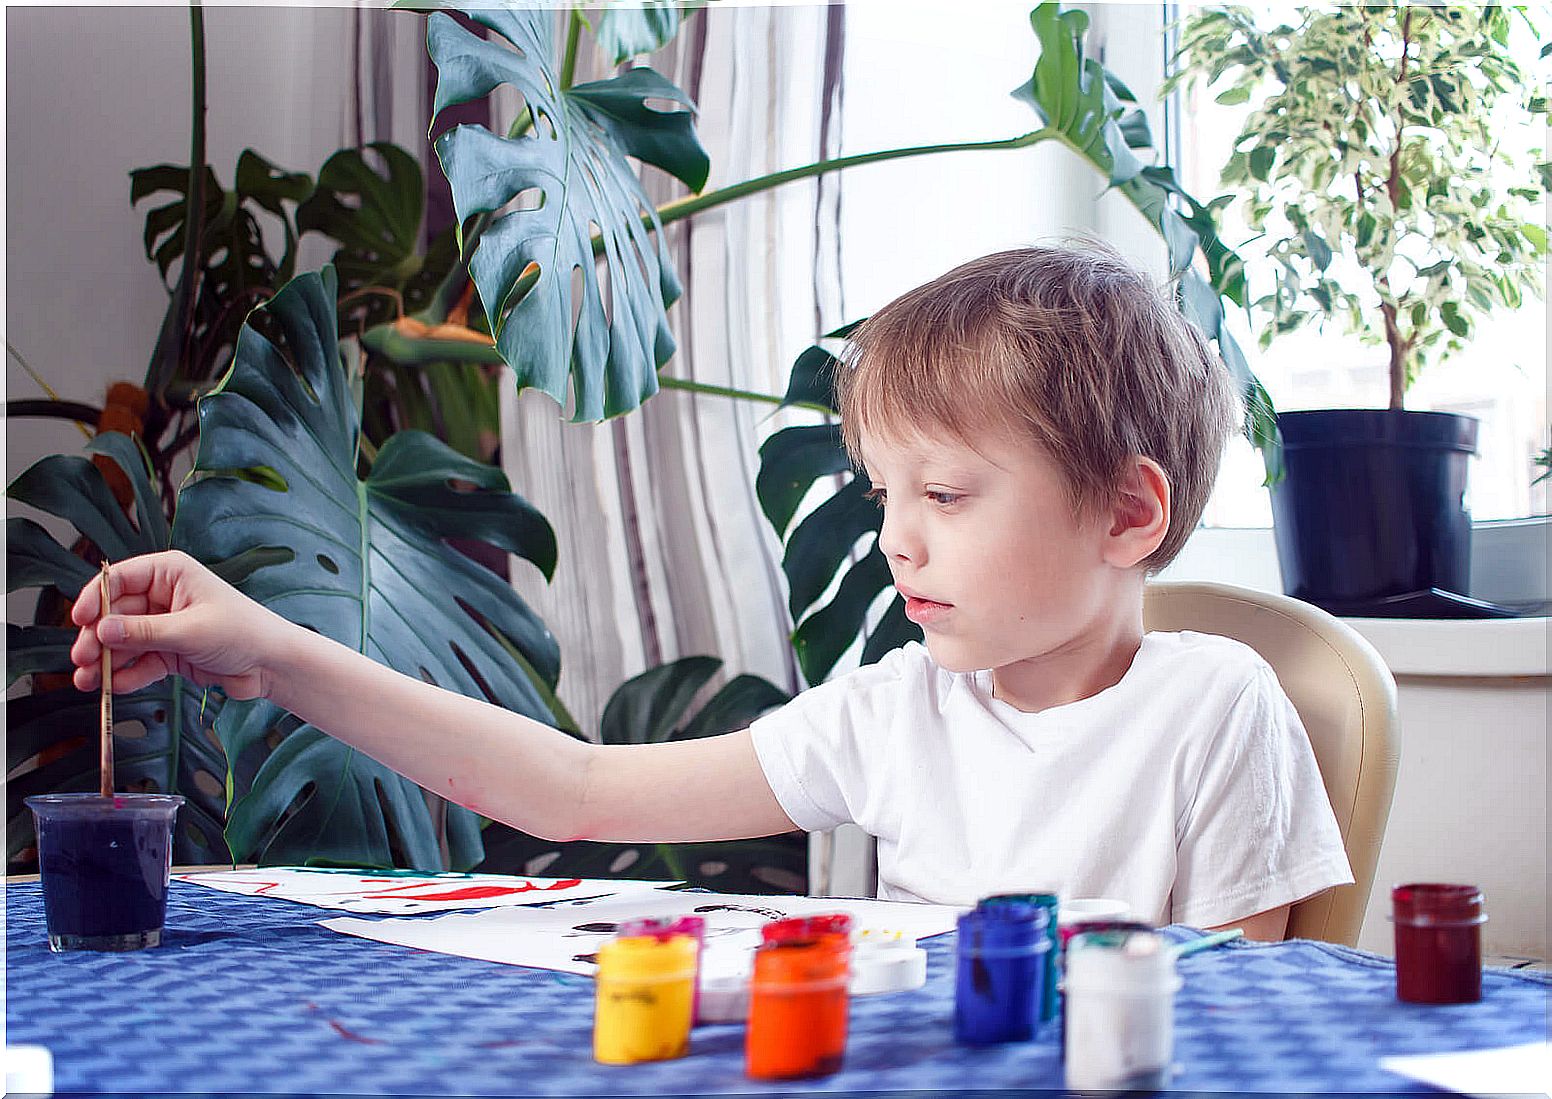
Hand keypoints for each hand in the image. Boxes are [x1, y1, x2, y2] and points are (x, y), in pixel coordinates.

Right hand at [70, 550, 288, 699]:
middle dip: (97, 638)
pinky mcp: (170, 652)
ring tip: (89, 681)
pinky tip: (116, 686)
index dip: (94, 598)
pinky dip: (128, 674)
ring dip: (106, 661)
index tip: (80, 620)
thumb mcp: (190, 630)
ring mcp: (165, 625)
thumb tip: (102, 631)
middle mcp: (164, 596)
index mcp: (170, 573)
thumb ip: (143, 632)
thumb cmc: (244, 633)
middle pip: (115, 614)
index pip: (118, 579)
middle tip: (82, 659)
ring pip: (124, 641)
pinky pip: (140, 661)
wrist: (272, 664)